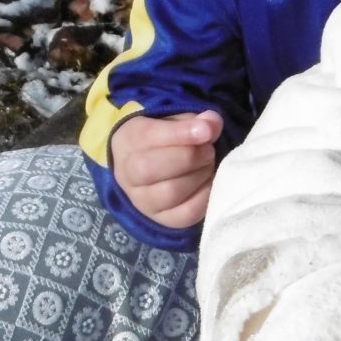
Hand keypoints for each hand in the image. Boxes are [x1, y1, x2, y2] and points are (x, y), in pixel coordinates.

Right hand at [110, 111, 223, 226]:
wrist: (148, 169)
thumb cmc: (164, 140)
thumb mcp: (175, 122)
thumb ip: (193, 121)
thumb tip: (212, 123)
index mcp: (129, 141)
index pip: (149, 137)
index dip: (181, 134)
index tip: (206, 131)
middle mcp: (128, 174)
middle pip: (152, 169)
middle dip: (189, 157)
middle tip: (208, 150)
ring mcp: (143, 201)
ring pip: (170, 193)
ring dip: (198, 176)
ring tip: (208, 165)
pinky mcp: (162, 219)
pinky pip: (185, 214)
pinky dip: (204, 197)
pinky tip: (209, 182)